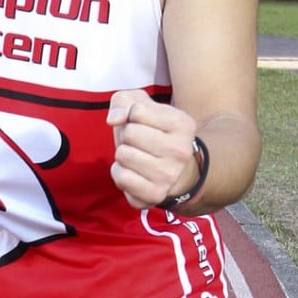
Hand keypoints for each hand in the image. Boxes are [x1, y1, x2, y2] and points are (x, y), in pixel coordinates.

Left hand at [106, 89, 197, 209]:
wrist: (174, 171)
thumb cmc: (152, 132)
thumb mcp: (141, 105)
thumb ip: (123, 102)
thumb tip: (114, 120)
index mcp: (183, 124)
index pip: (137, 111)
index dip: (132, 116)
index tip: (145, 124)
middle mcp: (181, 151)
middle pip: (129, 133)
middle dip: (127, 136)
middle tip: (140, 144)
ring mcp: (169, 175)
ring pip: (123, 155)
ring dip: (123, 155)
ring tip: (138, 157)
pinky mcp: (155, 195)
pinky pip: (121, 177)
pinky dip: (119, 172)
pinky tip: (133, 173)